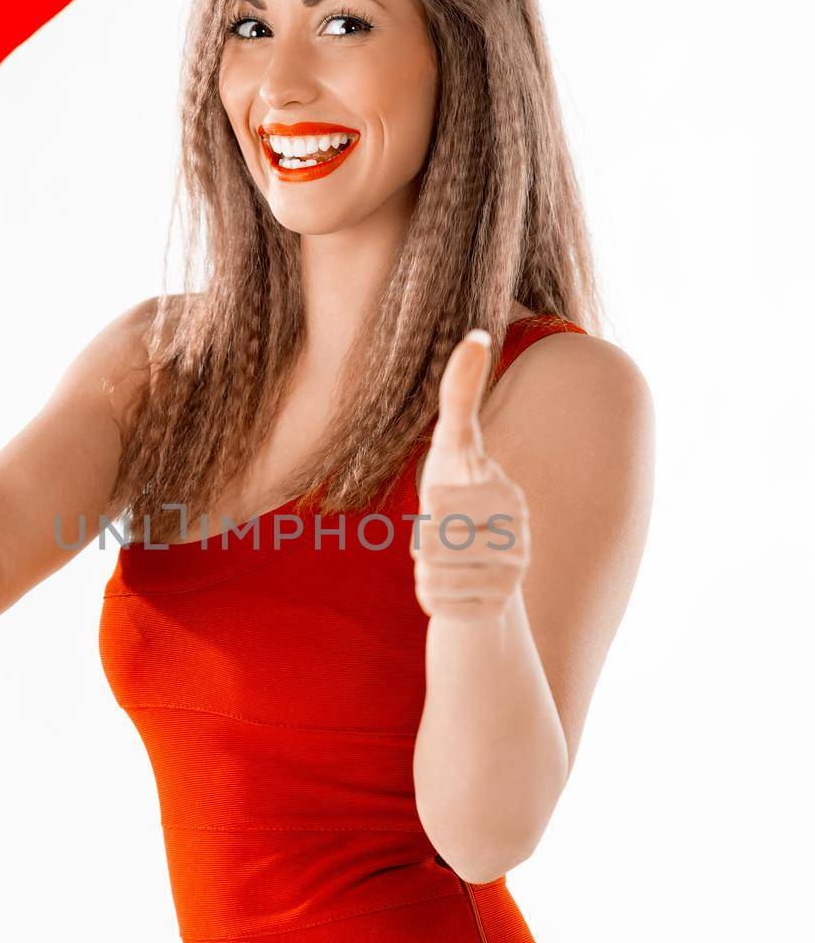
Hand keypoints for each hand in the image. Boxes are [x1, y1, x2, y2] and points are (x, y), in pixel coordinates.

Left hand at [411, 329, 529, 621]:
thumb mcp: (453, 446)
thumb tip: (475, 332)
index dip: (428, 507)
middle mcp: (519, 536)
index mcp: (507, 494)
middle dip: (423, 541)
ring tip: (446, 562)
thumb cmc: (457, 495)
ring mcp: (512, 576)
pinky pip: (436, 602)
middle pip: (432, 541)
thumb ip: (460, 393)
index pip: (438, 502)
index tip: (445, 505)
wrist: (478, 569)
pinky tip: (453, 588)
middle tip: (443, 538)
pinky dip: (432, 597)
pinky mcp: (496, 610)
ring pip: (431, 574)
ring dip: (424, 569)